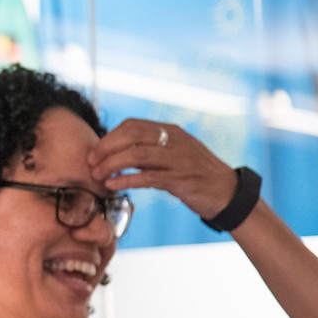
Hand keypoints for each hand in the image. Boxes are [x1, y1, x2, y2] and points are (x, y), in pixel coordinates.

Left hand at [87, 119, 237, 218]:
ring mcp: (179, 159)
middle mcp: (175, 140)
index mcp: (170, 131)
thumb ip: (147, 152)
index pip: (132, 125)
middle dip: (106, 148)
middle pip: (132, 135)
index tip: (93, 152)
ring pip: (137, 154)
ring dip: (112, 164)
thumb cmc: (194, 175)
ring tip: (97, 175)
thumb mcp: (171, 156)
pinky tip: (112, 185)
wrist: (227, 193)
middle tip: (90, 163)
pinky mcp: (181, 180)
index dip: (109, 137)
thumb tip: (114, 154)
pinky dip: (127, 180)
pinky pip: (148, 177)